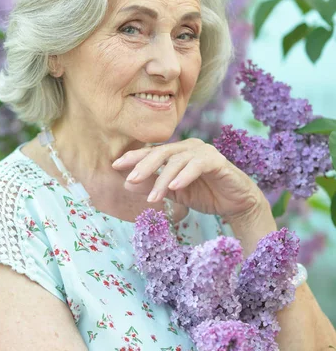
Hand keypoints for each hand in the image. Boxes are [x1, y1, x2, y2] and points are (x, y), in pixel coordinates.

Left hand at [112, 138, 266, 222]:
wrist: (237, 203)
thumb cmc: (206, 195)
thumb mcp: (175, 194)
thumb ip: (154, 187)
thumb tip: (127, 184)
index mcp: (177, 152)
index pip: (151, 152)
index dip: (133, 157)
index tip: (114, 165)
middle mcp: (189, 147)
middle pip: (161, 152)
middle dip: (143, 166)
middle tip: (130, 179)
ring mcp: (203, 152)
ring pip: (177, 161)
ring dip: (163, 180)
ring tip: (153, 198)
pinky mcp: (217, 161)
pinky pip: (197, 165)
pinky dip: (184, 176)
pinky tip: (175, 188)